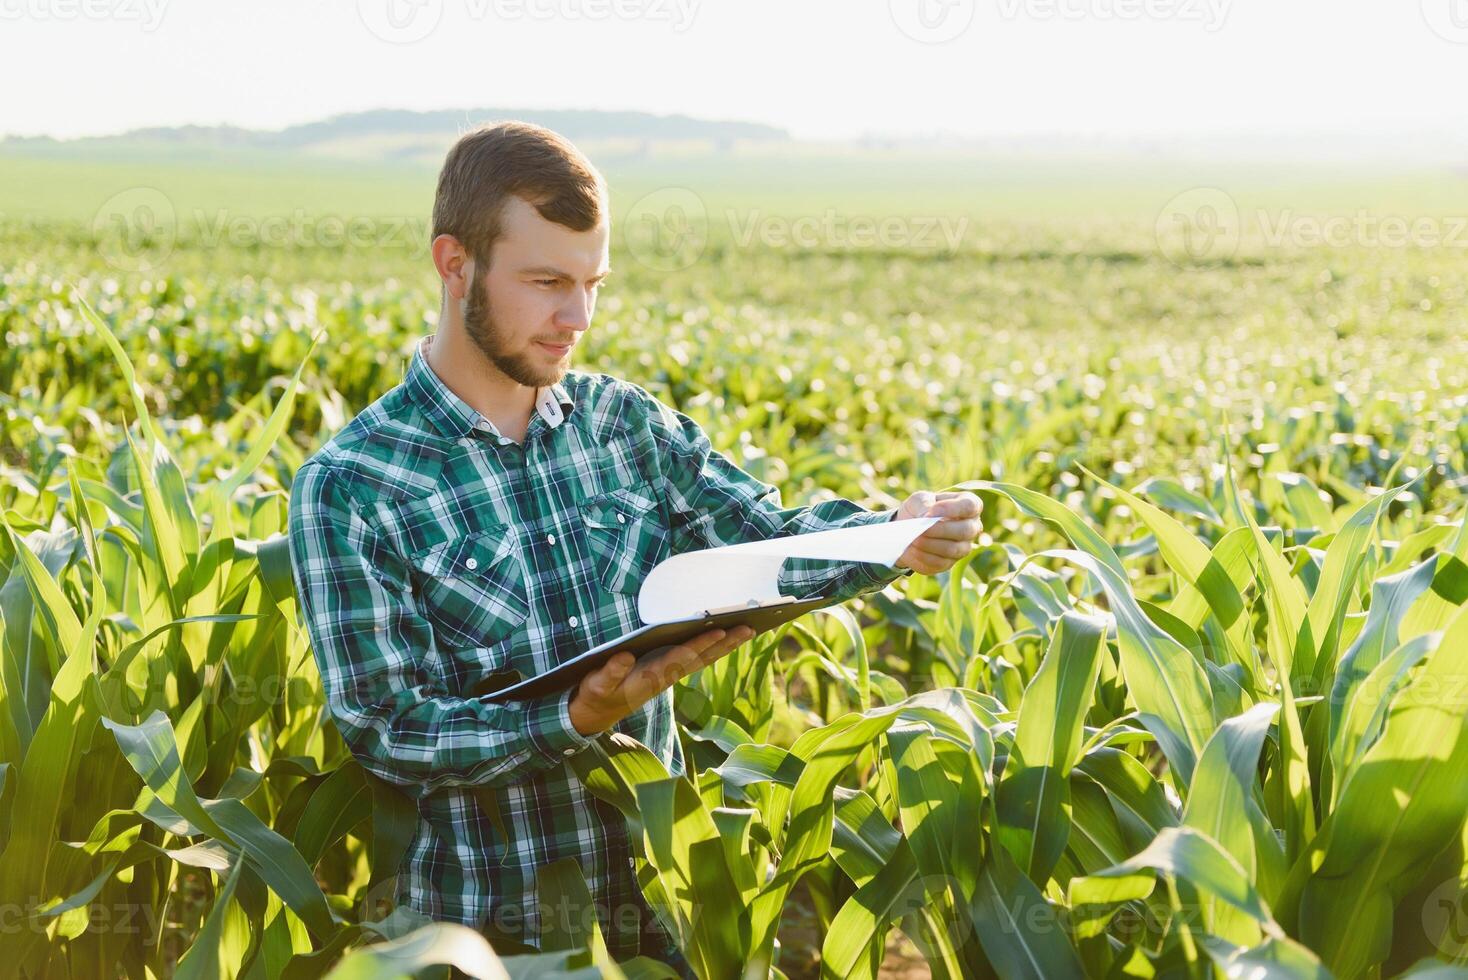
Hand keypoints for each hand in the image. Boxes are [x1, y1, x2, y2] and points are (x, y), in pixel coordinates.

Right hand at [568, 626, 755, 734]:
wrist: (597, 714)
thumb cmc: (598, 694)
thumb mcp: (597, 685)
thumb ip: (610, 672)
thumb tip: (624, 656)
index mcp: (651, 676)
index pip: (681, 657)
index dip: (700, 644)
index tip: (719, 630)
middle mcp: (666, 675)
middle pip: (701, 657)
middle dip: (725, 643)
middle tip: (749, 628)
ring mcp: (669, 674)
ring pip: (702, 658)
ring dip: (725, 646)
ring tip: (747, 630)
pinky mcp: (667, 672)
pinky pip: (696, 659)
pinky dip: (713, 648)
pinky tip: (724, 638)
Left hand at [892, 490, 982, 574]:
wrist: (909, 529)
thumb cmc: (921, 508)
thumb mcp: (919, 499)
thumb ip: (924, 504)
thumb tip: (927, 517)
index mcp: (968, 505)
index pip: (970, 506)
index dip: (951, 509)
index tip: (931, 512)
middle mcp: (971, 527)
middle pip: (965, 531)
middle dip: (940, 530)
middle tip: (921, 529)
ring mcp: (963, 547)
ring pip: (953, 549)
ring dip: (930, 544)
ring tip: (914, 539)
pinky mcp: (949, 563)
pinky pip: (940, 562)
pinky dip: (923, 556)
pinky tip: (913, 549)